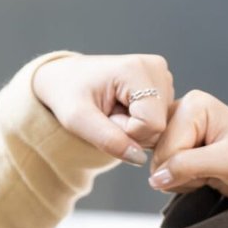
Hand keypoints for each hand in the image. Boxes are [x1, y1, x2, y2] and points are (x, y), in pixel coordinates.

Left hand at [31, 54, 173, 164]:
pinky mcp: (163, 84)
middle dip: (131, 131)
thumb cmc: (67, 94)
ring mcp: (162, 74)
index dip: (127, 132)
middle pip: (159, 125)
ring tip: (113, 110)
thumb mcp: (77, 119)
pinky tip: (123, 108)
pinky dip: (140, 122)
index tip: (105, 117)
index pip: (151, 124)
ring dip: (135, 127)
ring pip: (160, 125)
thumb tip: (140, 159)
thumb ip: (108, 140)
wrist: (64, 77)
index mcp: (137, 69)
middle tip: (108, 114)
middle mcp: (156, 68)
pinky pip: (160, 119)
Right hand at [148, 90, 227, 199]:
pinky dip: (180, 179)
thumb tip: (156, 178)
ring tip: (208, 171)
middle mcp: (182, 112)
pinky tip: (201, 173)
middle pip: (159, 155)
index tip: (211, 168)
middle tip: (210, 170)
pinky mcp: (179, 145)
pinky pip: (163, 169)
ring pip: (159, 165)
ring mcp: (179, 130)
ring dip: (181, 178)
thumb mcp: (227, 162)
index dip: (182, 168)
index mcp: (193, 105)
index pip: (167, 147)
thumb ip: (188, 166)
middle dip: (180, 173)